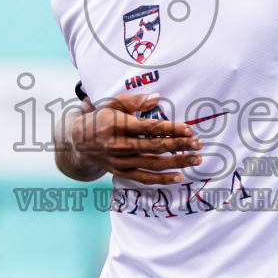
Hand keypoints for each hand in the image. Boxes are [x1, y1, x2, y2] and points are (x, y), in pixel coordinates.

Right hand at [57, 92, 200, 184]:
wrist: (78, 141)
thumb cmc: (101, 118)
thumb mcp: (112, 104)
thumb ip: (134, 101)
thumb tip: (157, 98)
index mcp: (117, 125)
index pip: (149, 128)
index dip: (170, 129)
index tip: (189, 130)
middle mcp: (118, 145)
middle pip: (154, 147)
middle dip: (179, 146)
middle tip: (198, 144)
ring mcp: (119, 161)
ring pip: (152, 164)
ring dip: (176, 163)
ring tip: (195, 159)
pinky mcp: (120, 173)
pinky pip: (143, 179)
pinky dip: (161, 180)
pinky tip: (178, 177)